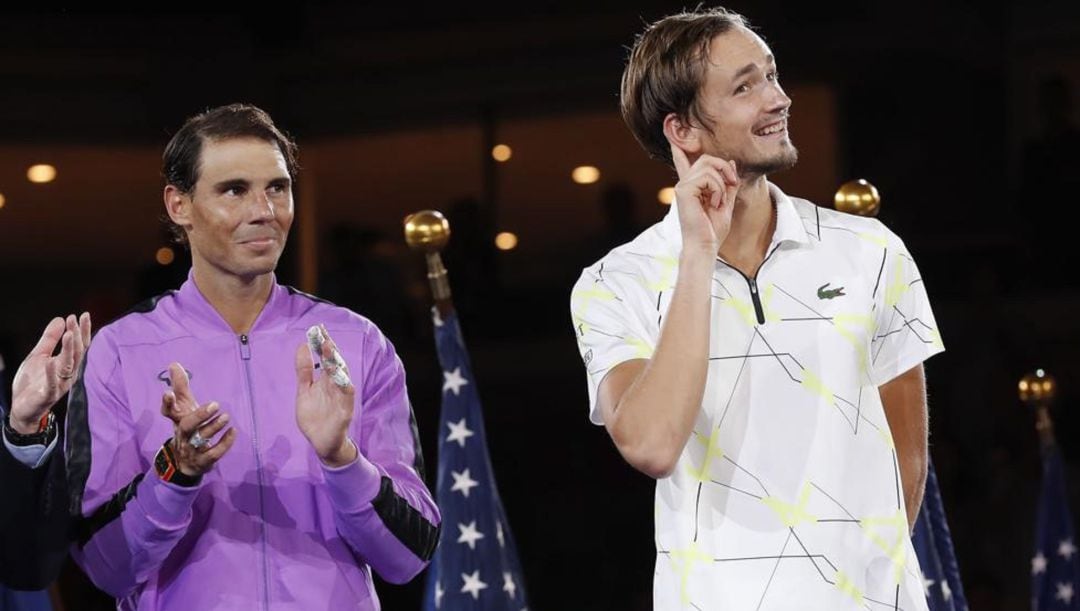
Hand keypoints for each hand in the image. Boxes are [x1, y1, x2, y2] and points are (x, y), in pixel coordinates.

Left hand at [10, 313, 91, 433]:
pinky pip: (52, 384)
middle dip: (77, 336)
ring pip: (68, 366)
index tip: (83, 315)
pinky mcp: (48, 395)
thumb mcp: (38, 356)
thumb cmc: (33, 382)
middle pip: (77, 353)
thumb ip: (49, 339)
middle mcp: (67, 374)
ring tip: (69, 334)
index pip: (80, 345)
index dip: (83, 330)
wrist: (22, 408)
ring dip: (70, 350)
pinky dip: (51, 374)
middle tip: (75, 320)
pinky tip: (50, 361)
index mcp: (67, 363)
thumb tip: (60, 319)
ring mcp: (59, 385)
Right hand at [160, 363, 235, 476]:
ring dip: (214, 426)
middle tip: (215, 404)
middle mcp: (183, 434)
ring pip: (202, 438)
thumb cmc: (187, 427)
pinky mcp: (204, 460)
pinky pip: (214, 453)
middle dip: (199, 415)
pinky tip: (234, 431)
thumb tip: (174, 363)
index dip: (167, 403)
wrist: (185, 463)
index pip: (168, 411)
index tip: (168, 392)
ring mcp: (193, 448)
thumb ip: (180, 386)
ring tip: (226, 416)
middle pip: (187, 426)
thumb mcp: (184, 407)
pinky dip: (225, 442)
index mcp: (178, 420)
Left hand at [295, 326, 357, 466]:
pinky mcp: (344, 413)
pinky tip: (343, 380)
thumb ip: (304, 371)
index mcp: (326, 381)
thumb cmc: (315, 417)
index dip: (323, 344)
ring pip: (342, 378)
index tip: (318, 329)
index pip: (326, 358)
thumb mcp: (304, 391)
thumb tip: (301, 347)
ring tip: (331, 351)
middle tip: (324, 335)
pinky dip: (346, 390)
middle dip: (330, 350)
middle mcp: (335, 387)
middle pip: (335, 364)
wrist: (321, 443)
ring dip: (337, 365)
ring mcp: (341, 399)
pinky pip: (347, 400)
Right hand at [670, 143, 737, 256]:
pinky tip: (714, 203)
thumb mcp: (726, 203)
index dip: (679, 150)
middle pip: (707, 158)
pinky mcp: (684, 190)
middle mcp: (684, 184)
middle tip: (732, 184)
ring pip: (710, 166)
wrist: (705, 246)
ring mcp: (682, 186)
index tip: (674, 138)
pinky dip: (718, 189)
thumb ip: (728, 183)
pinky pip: (709, 177)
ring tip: (719, 201)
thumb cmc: (712, 230)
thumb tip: (731, 162)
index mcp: (692, 187)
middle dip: (725, 168)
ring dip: (722, 183)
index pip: (684, 163)